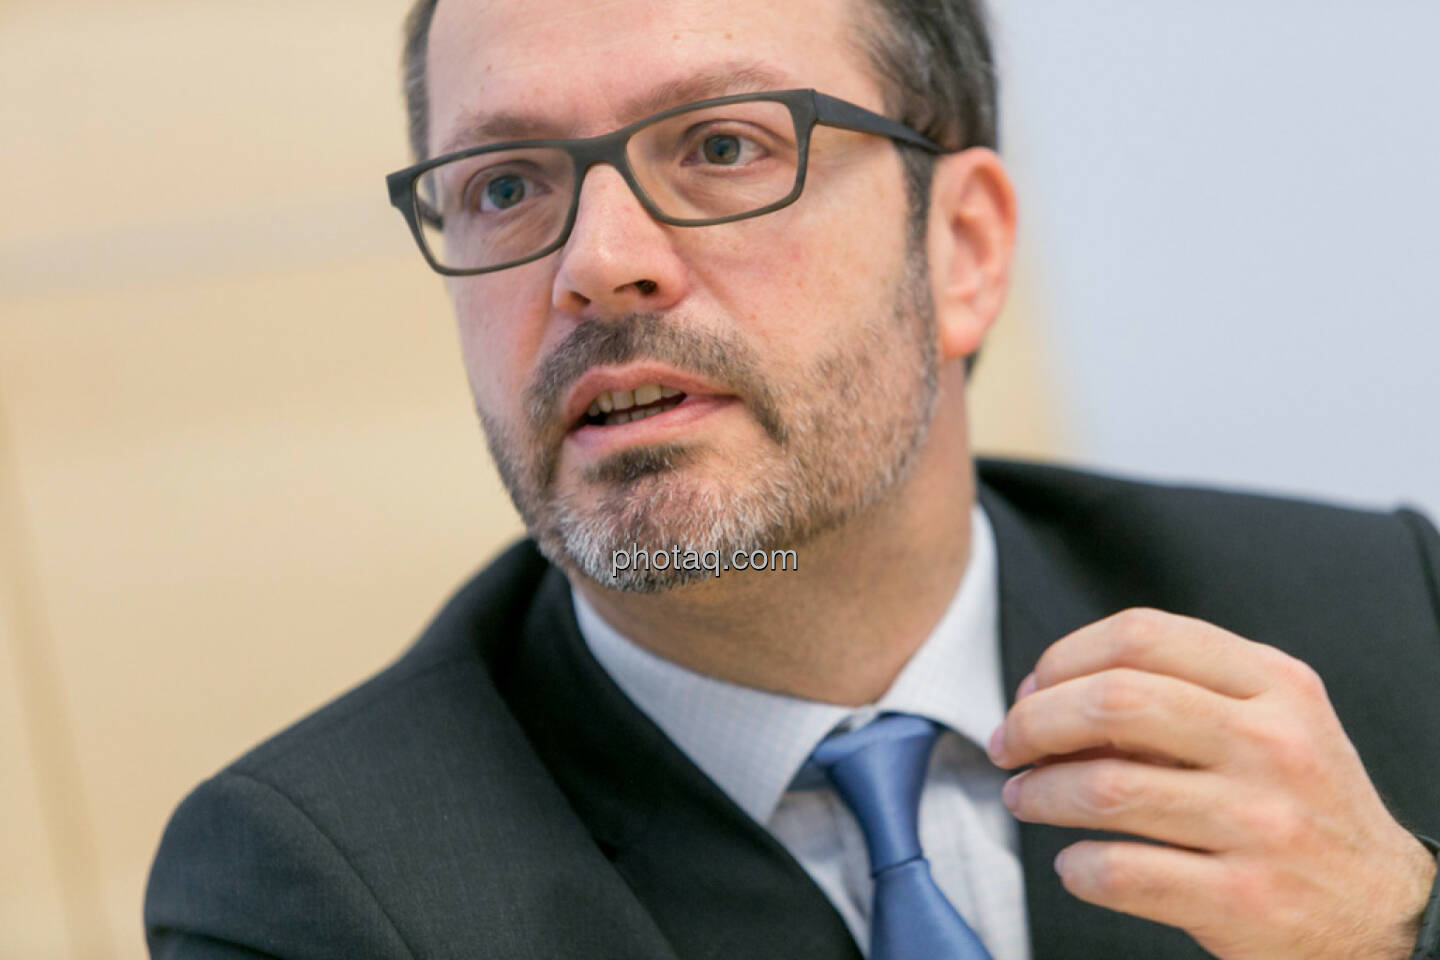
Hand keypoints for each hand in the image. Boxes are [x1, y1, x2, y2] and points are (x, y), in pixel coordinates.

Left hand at [987, 608, 1436, 959]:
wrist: (1387, 913)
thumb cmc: (1301, 804)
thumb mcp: (1269, 724)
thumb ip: (1179, 694)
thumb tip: (1053, 694)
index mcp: (1275, 685)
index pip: (1141, 634)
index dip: (1064, 657)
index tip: (1032, 688)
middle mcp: (1273, 745)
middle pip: (1114, 701)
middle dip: (1035, 720)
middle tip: (1008, 745)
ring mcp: (1261, 824)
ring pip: (1105, 787)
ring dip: (1040, 793)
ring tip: (1025, 799)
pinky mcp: (1244, 900)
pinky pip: (1121, 871)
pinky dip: (1077, 867)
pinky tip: (1074, 864)